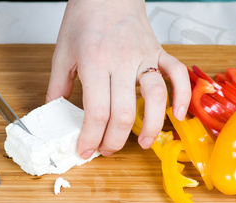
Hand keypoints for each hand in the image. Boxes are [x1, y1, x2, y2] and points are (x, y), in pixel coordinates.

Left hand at [46, 0, 190, 158]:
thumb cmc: (84, 18)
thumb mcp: (62, 52)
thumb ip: (57, 85)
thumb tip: (54, 110)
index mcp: (94, 62)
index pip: (96, 111)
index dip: (90, 137)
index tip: (84, 150)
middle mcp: (121, 61)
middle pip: (123, 113)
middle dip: (114, 140)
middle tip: (106, 149)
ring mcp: (143, 56)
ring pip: (154, 98)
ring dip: (151, 127)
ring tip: (142, 144)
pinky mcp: (158, 52)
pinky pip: (177, 74)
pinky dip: (182, 95)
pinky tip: (177, 114)